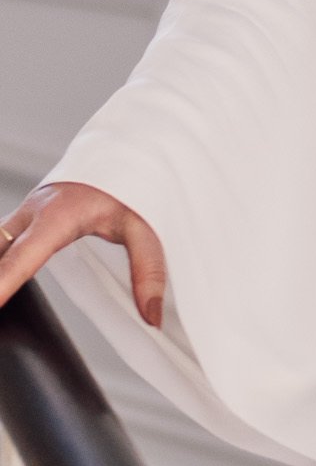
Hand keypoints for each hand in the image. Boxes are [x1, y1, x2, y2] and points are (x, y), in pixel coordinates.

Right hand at [0, 183, 167, 325]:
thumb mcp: (144, 225)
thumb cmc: (128, 183)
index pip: (23, 257)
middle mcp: (32, 213)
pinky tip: (0, 277)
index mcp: (58, 215)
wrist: (120, 150)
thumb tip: (151, 315)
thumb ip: (148, 270)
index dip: (2, 282)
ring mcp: (22, 215)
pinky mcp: (21, 219)